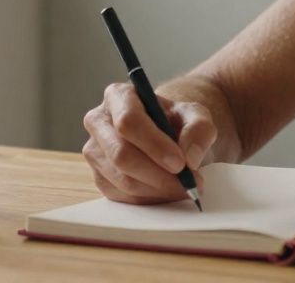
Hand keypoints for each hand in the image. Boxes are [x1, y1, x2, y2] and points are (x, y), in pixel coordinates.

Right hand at [82, 83, 216, 203]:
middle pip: (121, 154)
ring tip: (185, 187)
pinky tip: (169, 191)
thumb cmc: (178, 121)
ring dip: (158, 189)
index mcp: (118, 96)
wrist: (170, 137)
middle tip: (188, 183)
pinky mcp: (99, 177)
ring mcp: (95, 152)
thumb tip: (190, 158)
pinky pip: (123, 196)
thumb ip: (199, 130)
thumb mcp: (197, 116)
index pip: (128, 121)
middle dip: (157, 174)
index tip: (180, 163)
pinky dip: (150, 198)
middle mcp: (98, 122)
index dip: (154, 145)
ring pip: (122, 180)